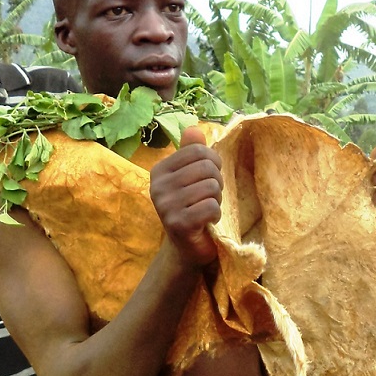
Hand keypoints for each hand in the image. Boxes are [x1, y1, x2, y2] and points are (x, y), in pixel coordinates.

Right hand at [149, 126, 222, 265]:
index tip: (209, 178)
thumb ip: (191, 152)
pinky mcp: (178, 224)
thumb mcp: (191, 177)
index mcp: (159, 171)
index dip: (213, 162)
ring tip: (206, 209)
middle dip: (217, 183)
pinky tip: (206, 222)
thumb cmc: (192, 207)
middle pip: (206, 168)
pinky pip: (211, 207)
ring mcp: (166, 206)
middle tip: (208, 197)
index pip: (198, 150)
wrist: (187, 247)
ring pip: (211, 187)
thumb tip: (193, 128)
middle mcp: (158, 186)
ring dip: (217, 199)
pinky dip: (216, 215)